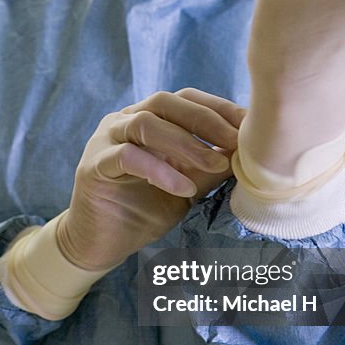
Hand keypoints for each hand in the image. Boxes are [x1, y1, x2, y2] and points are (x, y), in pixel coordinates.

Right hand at [58, 89, 244, 270]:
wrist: (103, 244)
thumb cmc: (145, 211)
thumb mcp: (188, 186)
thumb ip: (210, 167)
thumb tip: (250, 152)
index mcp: (146, 119)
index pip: (185, 99)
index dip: (218, 108)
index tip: (249, 125)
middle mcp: (123, 122)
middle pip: (164, 102)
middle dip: (204, 119)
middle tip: (235, 142)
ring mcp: (104, 141)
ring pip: (144, 123)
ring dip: (185, 143)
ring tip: (214, 165)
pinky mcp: (93, 166)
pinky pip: (126, 157)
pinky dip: (159, 170)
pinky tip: (182, 189)